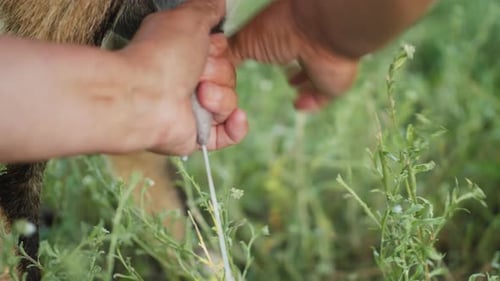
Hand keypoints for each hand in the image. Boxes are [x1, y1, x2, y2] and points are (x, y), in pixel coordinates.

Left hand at [117, 0, 247, 155]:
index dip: (220, 51)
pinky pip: (228, 134)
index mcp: (185, 56)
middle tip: (199, 74)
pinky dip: (235, 127)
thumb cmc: (161, 56)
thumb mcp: (188, 18)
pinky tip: (235, 117)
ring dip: (220, 98)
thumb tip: (219, 2)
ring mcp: (193, 110)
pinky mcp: (197, 135)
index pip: (223, 54)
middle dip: (219, 74)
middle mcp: (188, 82)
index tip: (209, 48)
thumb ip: (207, 8)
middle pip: (229, 78)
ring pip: (230, 103)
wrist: (144, 96)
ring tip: (199, 95)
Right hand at [228, 0, 358, 110]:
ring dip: (303, 85)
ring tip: (293, 94)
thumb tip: (217, 63)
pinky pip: (322, 96)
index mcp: (285, 31)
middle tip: (281, 78)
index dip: (268, 54)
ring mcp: (320, 64)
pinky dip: (311, 101)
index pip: (277, 46)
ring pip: (313, 77)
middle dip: (289, 70)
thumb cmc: (280, 28)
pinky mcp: (330, 85)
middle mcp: (305, 45)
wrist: (317, 32)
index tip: (258, 66)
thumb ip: (232, 52)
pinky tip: (299, 105)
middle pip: (297, 61)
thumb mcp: (246, 40)